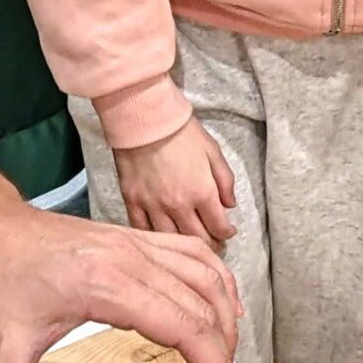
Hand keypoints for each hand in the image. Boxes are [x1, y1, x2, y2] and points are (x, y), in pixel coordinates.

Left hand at [0, 202, 245, 362]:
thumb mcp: (2, 351)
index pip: (183, 326)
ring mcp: (136, 243)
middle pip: (203, 306)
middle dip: (223, 356)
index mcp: (105, 284)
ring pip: (207, 275)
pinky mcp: (135, 238)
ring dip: (226, 318)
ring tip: (225, 360)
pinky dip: (217, 280)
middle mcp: (130, 258)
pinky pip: (194, 252)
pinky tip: (220, 306)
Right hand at [111, 120, 236, 243]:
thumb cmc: (181, 131)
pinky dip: (154, 237)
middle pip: (197, 239)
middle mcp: (179, 205)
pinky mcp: (133, 201)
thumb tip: (230, 205)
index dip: (226, 234)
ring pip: (171, 239)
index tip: (227, 232)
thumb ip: (225, 180)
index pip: (219, 227)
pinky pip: (142, 229)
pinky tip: (161, 238)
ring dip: (183, 244)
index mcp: (202, 192)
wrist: (144, 118)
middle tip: (212, 243)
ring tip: (189, 243)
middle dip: (209, 244)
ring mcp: (153, 205)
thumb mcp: (213, 151)